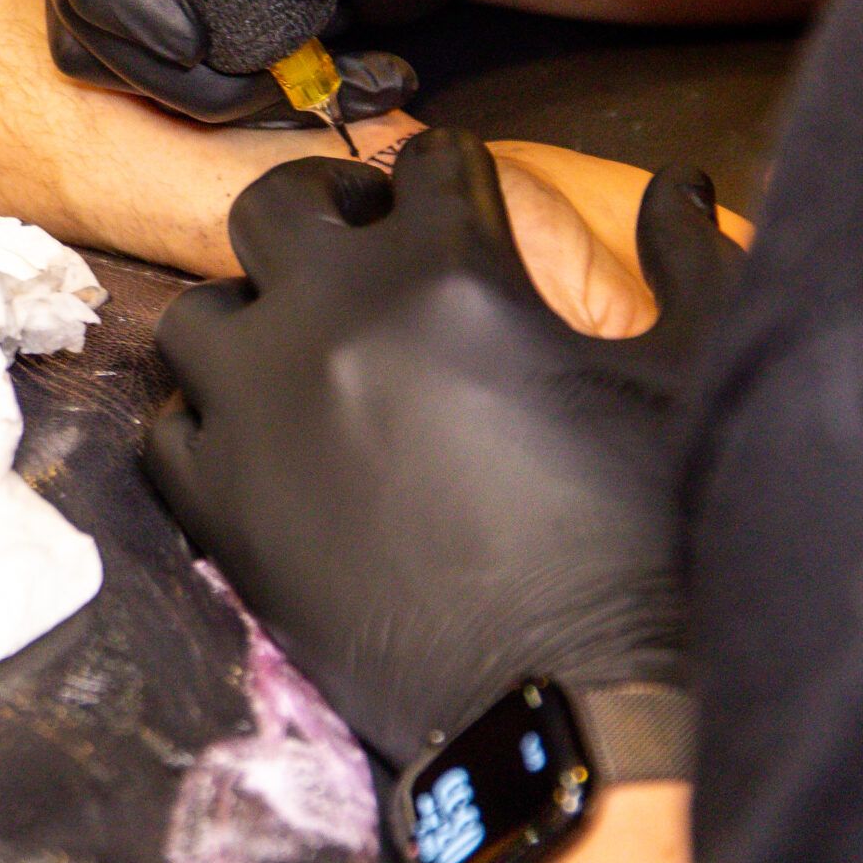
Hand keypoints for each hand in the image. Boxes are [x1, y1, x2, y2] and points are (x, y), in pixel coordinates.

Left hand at [144, 129, 743, 765]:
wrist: (571, 701)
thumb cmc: (644, 532)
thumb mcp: (694, 371)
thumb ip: (686, 254)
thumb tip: (679, 177)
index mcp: (448, 269)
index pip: (424, 161)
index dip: (448, 177)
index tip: (455, 205)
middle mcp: (331, 319)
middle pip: (274, 205)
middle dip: (324, 213)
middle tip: (364, 253)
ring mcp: (257, 412)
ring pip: (202, 314)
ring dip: (252, 320)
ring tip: (304, 355)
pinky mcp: (220, 505)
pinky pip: (168, 427)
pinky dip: (209, 423)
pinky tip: (264, 443)